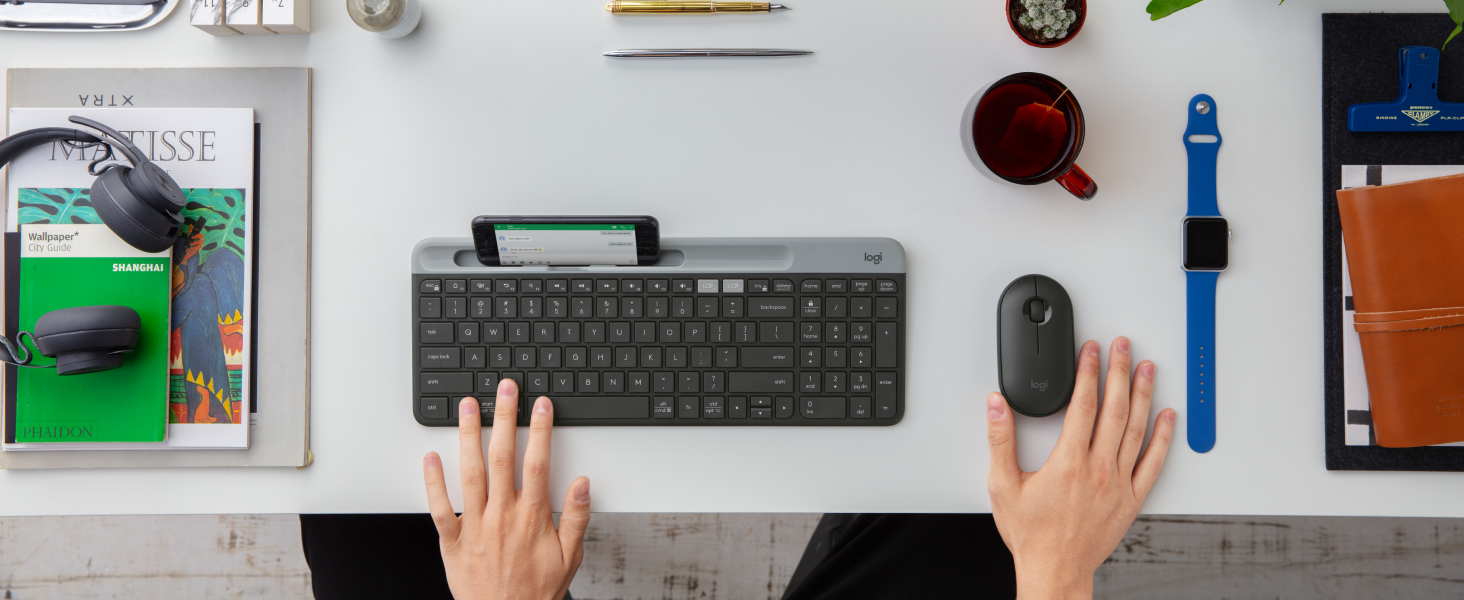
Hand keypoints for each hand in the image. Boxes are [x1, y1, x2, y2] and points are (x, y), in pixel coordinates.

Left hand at [423, 379, 590, 599]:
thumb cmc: (536, 592)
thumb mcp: (570, 556)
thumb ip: (577, 517)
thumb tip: (583, 483)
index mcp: (532, 517)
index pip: (538, 462)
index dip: (540, 429)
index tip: (540, 405)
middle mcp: (502, 515)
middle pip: (502, 456)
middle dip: (504, 418)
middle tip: (504, 390)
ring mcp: (475, 526)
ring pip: (470, 472)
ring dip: (469, 436)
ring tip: (468, 407)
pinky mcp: (452, 541)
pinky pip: (439, 507)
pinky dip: (433, 482)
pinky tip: (430, 457)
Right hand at [986, 337, 1175, 599]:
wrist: (1055, 571)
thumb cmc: (1031, 535)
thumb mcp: (1002, 485)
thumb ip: (999, 440)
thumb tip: (997, 406)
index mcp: (1068, 463)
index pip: (1083, 404)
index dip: (1088, 372)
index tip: (1090, 351)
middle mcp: (1098, 470)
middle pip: (1115, 409)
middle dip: (1119, 372)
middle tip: (1123, 347)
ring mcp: (1118, 484)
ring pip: (1137, 430)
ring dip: (1143, 395)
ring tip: (1147, 369)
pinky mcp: (1131, 499)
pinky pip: (1153, 463)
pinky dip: (1163, 438)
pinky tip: (1167, 418)